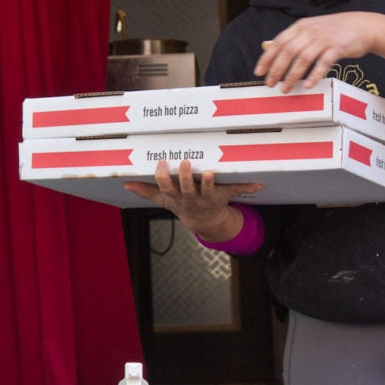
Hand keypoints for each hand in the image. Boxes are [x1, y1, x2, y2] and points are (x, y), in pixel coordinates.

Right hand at [123, 159, 261, 241]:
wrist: (205, 222)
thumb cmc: (183, 205)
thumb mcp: (164, 200)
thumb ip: (147, 191)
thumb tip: (126, 184)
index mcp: (177, 197)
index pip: (167, 187)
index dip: (164, 177)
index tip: (162, 163)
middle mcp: (192, 198)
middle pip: (187, 188)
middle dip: (186, 177)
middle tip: (185, 162)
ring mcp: (208, 198)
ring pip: (208, 190)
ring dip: (210, 183)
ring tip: (210, 173)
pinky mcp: (224, 195)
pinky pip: (236, 191)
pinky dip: (247, 188)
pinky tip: (258, 184)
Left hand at [255, 12, 384, 92]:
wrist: (364, 26)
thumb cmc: (334, 30)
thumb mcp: (310, 29)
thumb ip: (289, 38)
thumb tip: (266, 46)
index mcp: (301, 27)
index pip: (278, 42)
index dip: (267, 58)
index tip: (259, 72)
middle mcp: (310, 31)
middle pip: (288, 51)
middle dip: (277, 70)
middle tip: (270, 84)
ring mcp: (324, 39)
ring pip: (303, 59)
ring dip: (292, 76)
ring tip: (285, 89)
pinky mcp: (338, 48)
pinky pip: (323, 63)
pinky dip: (314, 75)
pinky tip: (307, 86)